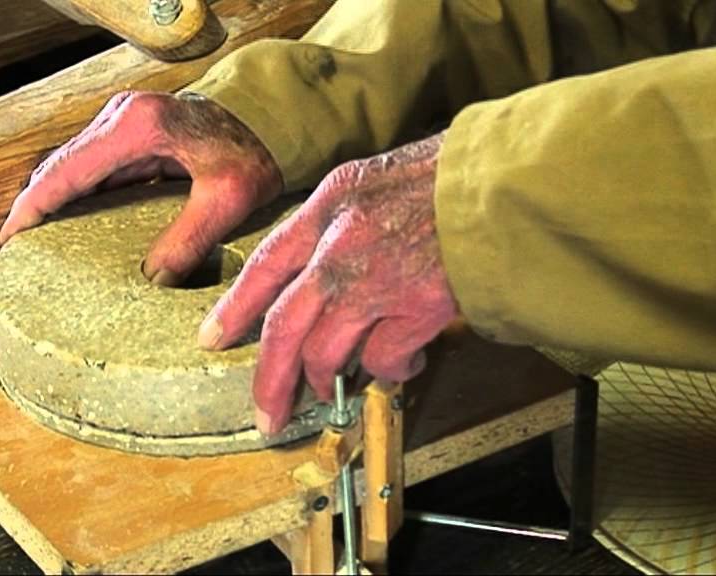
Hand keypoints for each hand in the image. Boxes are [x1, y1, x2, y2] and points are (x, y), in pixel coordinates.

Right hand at [0, 91, 281, 285]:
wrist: (270, 116)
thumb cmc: (253, 150)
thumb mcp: (228, 199)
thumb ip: (189, 241)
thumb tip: (152, 282)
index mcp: (137, 127)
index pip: (66, 171)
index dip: (33, 207)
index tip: (9, 240)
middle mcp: (120, 115)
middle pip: (59, 166)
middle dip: (34, 207)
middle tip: (17, 252)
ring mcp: (122, 119)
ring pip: (70, 164)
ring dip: (52, 200)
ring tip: (36, 244)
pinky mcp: (129, 129)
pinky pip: (90, 164)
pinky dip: (74, 191)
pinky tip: (69, 224)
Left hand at [198, 133, 459, 433]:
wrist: (502, 183)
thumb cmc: (444, 179)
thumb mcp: (373, 181)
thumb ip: (339, 225)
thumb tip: (317, 281)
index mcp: (328, 206)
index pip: (265, 264)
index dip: (234, 308)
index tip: (213, 338)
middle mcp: (341, 245)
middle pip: (284, 326)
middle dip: (269, 378)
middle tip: (266, 413)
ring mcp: (376, 279)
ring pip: (326, 353)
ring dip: (325, 380)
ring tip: (330, 390)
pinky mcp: (416, 308)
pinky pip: (383, 360)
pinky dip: (388, 371)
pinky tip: (403, 364)